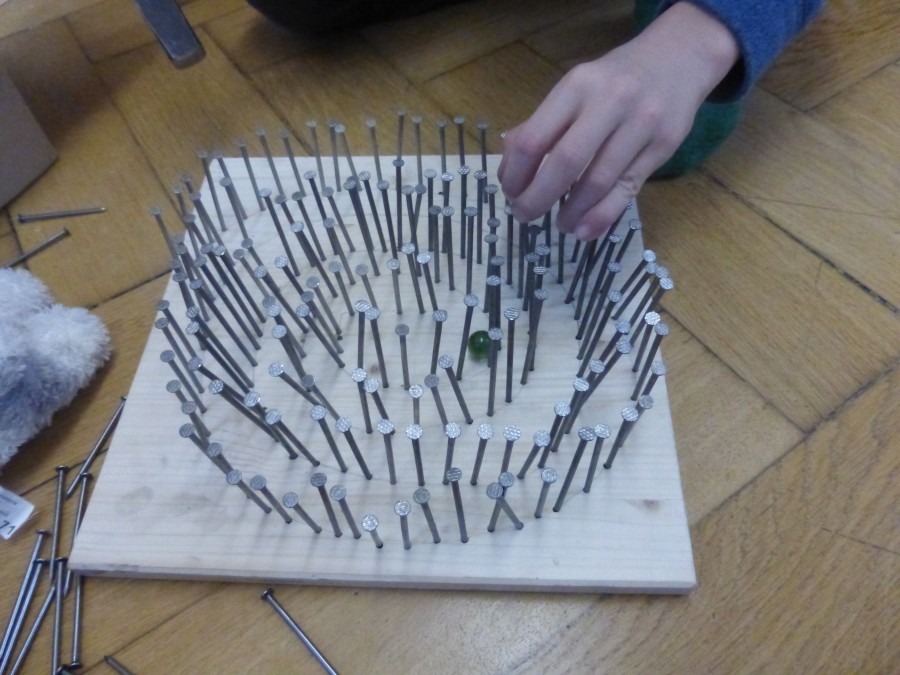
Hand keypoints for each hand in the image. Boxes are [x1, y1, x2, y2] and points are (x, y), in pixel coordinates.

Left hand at [498, 1, 738, 240]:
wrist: (679, 58)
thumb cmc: (615, 80)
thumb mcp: (576, 88)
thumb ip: (542, 124)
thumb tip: (510, 171)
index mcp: (577, 86)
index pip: (534, 139)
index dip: (516, 174)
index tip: (511, 192)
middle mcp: (610, 101)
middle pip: (566, 163)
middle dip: (538, 198)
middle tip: (525, 215)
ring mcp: (641, 124)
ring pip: (598, 181)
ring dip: (572, 212)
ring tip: (560, 224)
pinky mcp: (663, 146)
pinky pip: (627, 190)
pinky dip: (601, 216)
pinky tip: (584, 230)